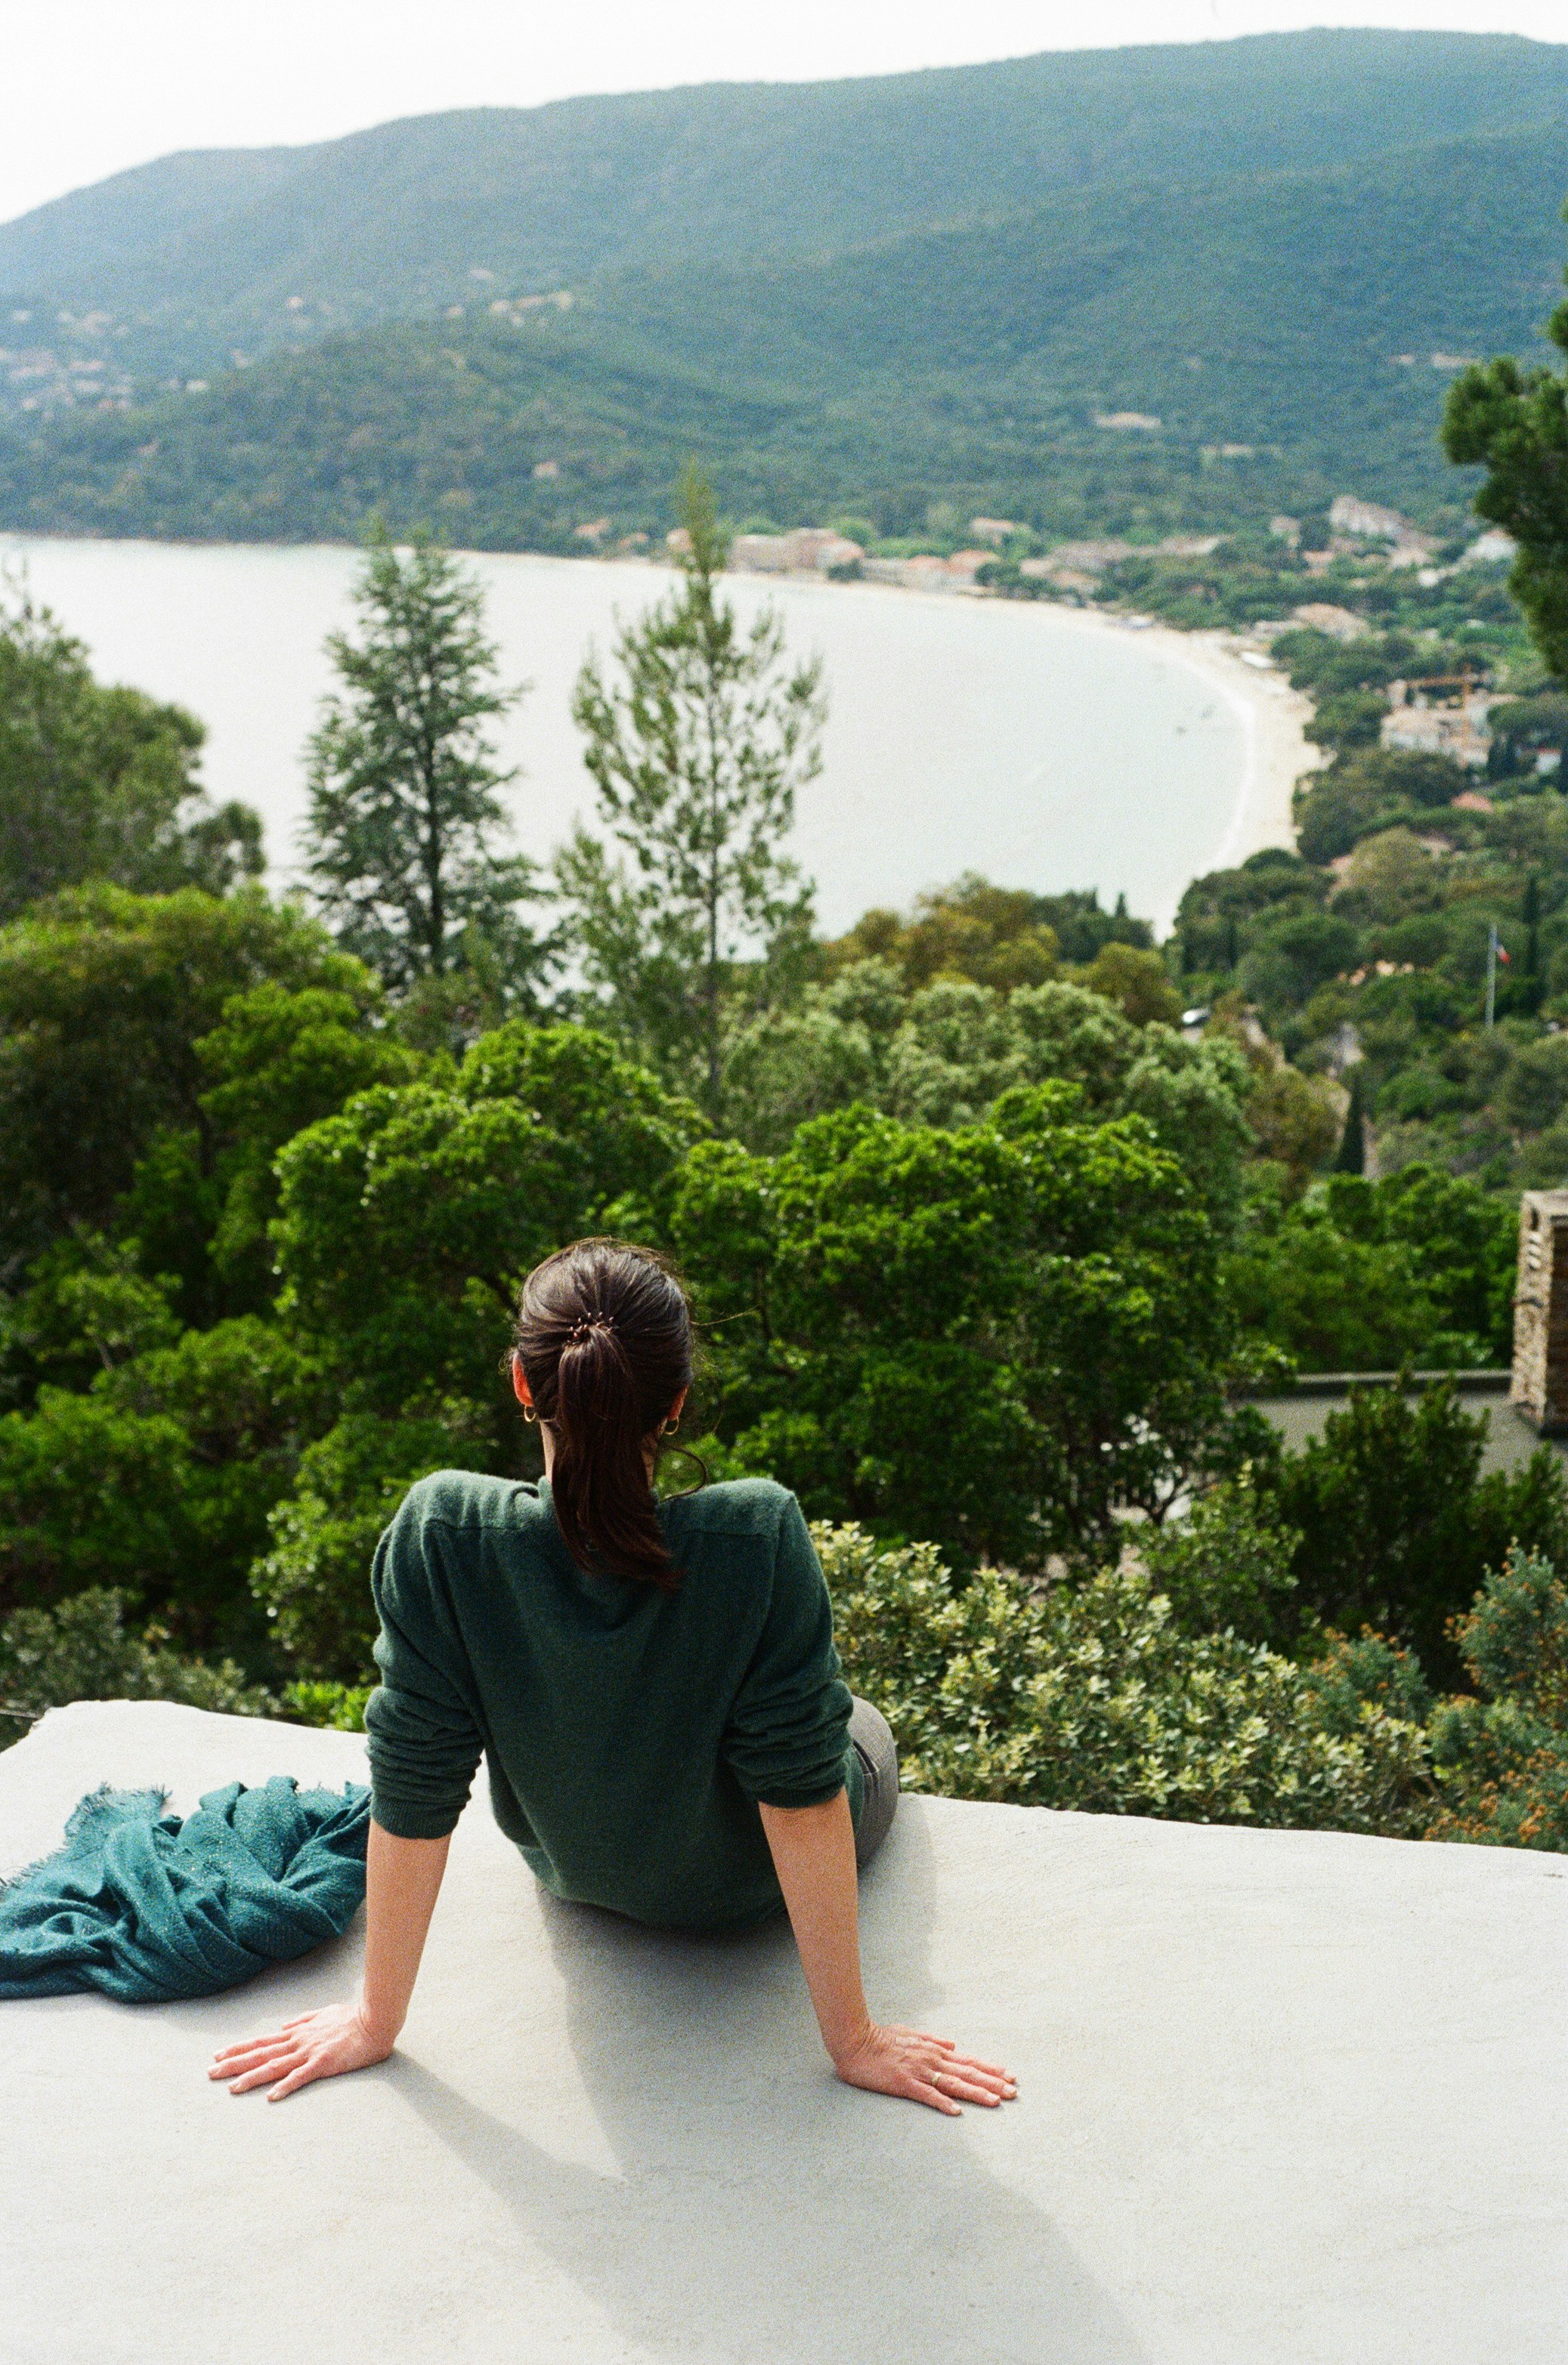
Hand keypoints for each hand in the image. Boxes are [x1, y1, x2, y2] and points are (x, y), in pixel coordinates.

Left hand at [208, 1999, 393, 2102]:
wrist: (375, 2020)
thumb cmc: (352, 2017)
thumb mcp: (323, 2013)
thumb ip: (303, 2020)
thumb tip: (285, 2025)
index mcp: (298, 2032)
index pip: (262, 2041)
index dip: (238, 2048)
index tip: (218, 2054)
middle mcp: (298, 2042)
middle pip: (260, 2054)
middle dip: (234, 2063)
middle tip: (211, 2072)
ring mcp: (310, 2053)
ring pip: (274, 2066)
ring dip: (251, 2077)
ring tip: (231, 2088)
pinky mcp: (324, 2064)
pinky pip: (301, 2077)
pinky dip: (285, 2086)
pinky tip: (271, 2097)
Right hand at [831, 2022, 1017, 2114]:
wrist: (856, 2040)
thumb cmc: (881, 2037)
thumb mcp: (910, 2033)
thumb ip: (932, 2039)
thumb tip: (953, 2044)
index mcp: (934, 2050)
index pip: (968, 2061)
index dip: (990, 2069)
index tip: (1009, 2076)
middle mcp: (932, 2060)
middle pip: (967, 2073)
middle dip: (992, 2083)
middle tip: (1013, 2093)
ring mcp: (919, 2071)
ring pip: (954, 2084)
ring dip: (976, 2093)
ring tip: (996, 2102)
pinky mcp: (904, 2083)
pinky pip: (927, 2095)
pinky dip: (943, 2102)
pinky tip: (956, 2112)